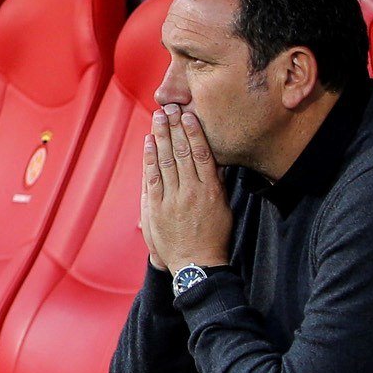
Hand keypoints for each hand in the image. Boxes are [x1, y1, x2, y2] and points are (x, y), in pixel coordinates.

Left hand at [140, 104, 232, 275]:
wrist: (196, 265)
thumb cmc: (214, 238)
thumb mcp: (223, 209)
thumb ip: (217, 184)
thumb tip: (214, 162)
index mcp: (211, 190)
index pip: (201, 154)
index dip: (193, 132)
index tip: (188, 115)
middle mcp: (191, 191)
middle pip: (181, 153)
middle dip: (174, 128)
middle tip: (169, 108)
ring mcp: (172, 199)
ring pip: (165, 161)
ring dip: (160, 137)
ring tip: (158, 118)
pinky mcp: (156, 208)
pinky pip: (152, 177)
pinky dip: (149, 158)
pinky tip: (149, 142)